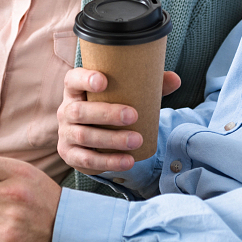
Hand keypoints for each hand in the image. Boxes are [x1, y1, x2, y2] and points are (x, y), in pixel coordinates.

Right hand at [57, 68, 180, 174]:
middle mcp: (66, 110)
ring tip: (136, 140)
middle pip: (80, 111)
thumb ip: (147, 86)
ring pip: (84, 136)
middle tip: (133, 115)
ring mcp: (66, 134)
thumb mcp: (124, 96)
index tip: (103, 80)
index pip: (72, 80)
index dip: (84, 79)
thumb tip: (175, 79)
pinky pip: (87, 159)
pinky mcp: (70, 154)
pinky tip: (127, 160)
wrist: (94, 137)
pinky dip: (108, 161)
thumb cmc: (111, 108)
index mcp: (75, 90)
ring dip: (111, 140)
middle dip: (106, 114)